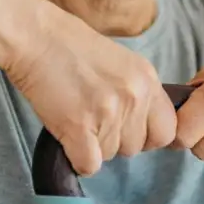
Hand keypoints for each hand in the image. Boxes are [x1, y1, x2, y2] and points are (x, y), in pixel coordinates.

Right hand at [5, 6, 175, 176]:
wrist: (36, 38)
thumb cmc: (72, 47)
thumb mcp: (122, 63)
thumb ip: (136, 92)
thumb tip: (140, 126)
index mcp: (148, 80)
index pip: (167, 131)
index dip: (147, 136)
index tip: (128, 129)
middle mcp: (134, 97)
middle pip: (137, 147)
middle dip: (116, 140)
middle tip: (94, 119)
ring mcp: (109, 113)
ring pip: (110, 155)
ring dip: (93, 146)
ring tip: (77, 118)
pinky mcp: (80, 127)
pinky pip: (89, 165)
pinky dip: (77, 158)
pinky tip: (68, 137)